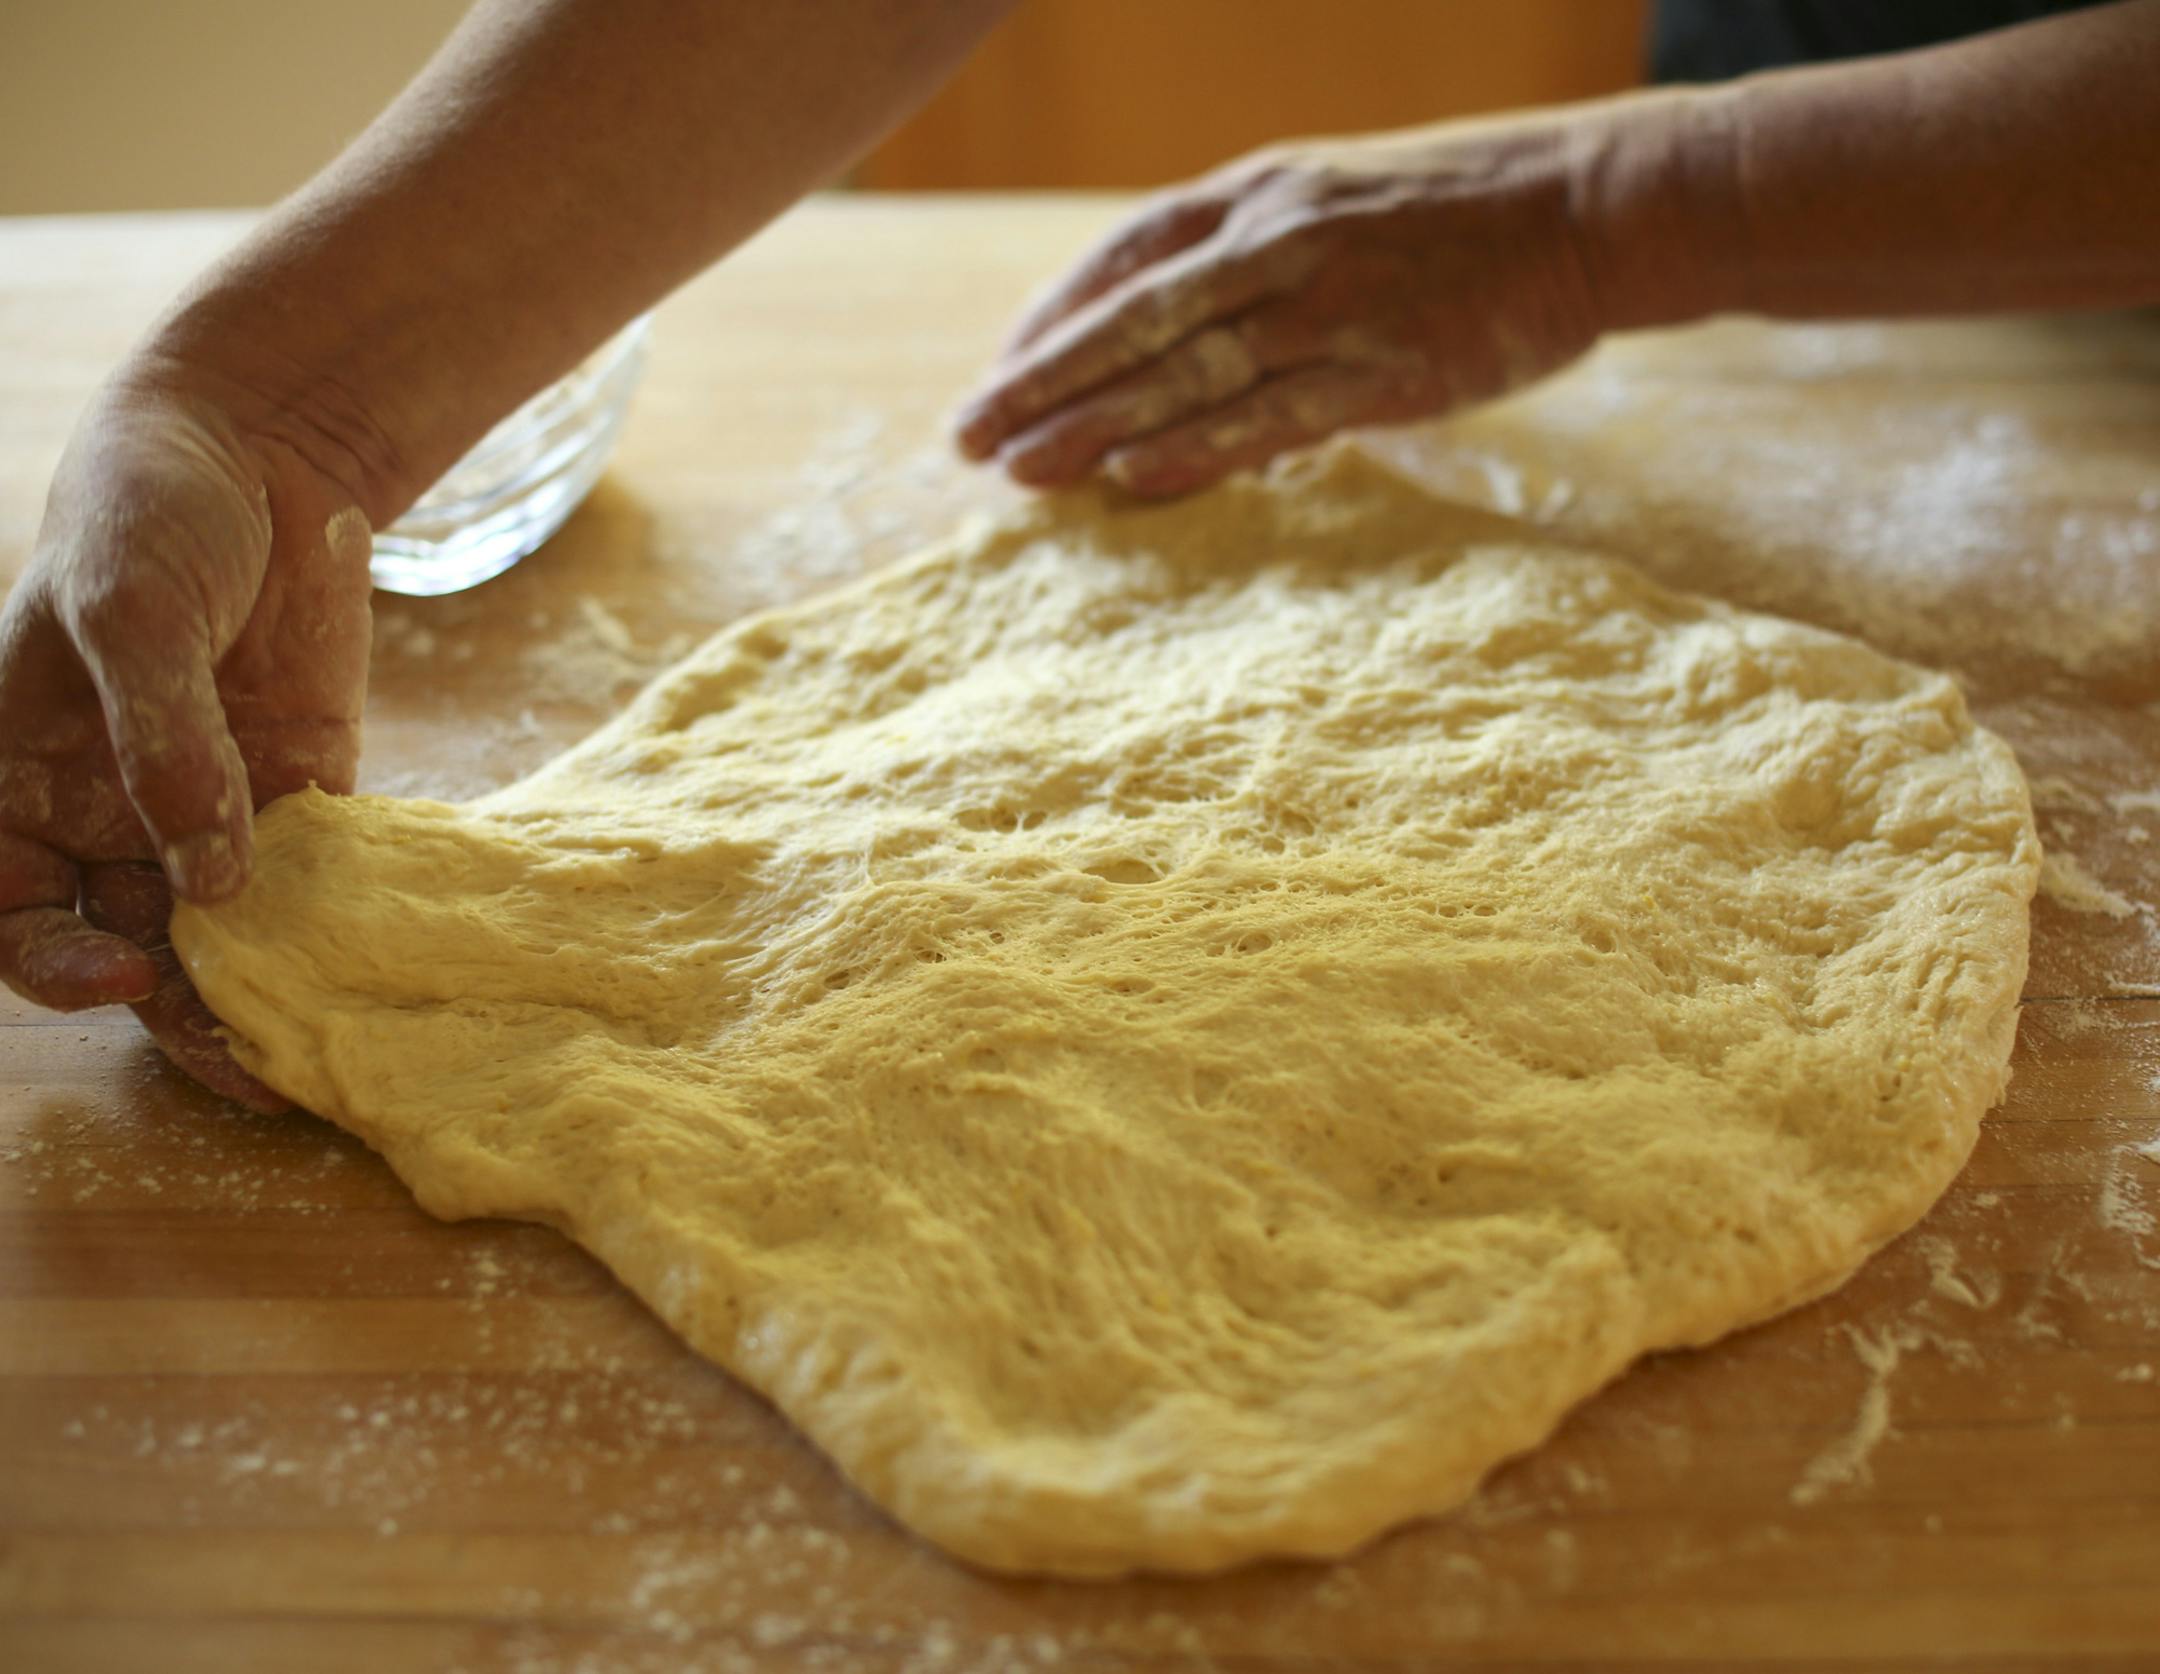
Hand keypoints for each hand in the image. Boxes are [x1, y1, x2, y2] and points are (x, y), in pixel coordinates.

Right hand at [0, 361, 375, 1108]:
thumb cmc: (150, 513)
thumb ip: (161, 737)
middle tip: (254, 1071)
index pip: (13, 909)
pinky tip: (379, 976)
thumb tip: (206, 873)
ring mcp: (207, 809)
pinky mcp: (301, 791)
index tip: (124, 977)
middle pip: (128, 947)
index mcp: (21, 781)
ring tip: (323, 1060)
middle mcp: (107, 816)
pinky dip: (337, 930)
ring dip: (267, 999)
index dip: (52, 965)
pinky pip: (312, 882)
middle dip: (183, 1018)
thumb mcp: (131, 610)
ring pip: (225, 937)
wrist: (259, 452)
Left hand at [955, 108, 1676, 497]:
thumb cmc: (1460, 212)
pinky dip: (1199, 447)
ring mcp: (1331, 306)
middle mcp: (1278, 244)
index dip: (1050, 321)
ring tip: (1020, 475)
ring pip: (1185, 373)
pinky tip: (1133, 479)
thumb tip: (1181, 323)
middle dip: (1040, 382)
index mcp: (1261, 195)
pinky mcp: (1386, 369)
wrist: (1591, 206)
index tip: (999, 375)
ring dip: (1093, 425)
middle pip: (1131, 321)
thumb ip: (1254, 253)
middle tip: (967, 439)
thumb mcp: (1337, 198)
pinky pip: (1272, 416)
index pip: (1124, 260)